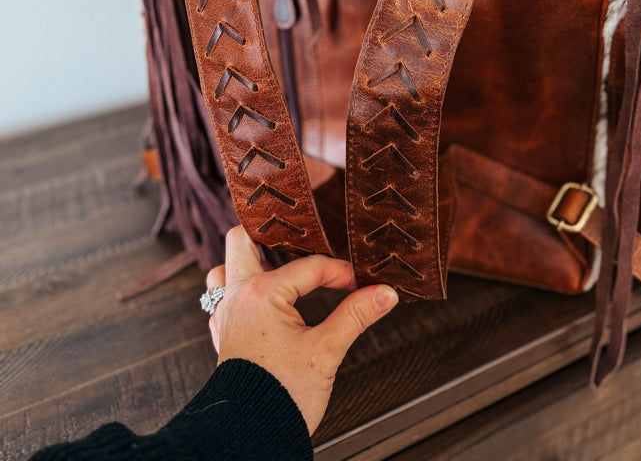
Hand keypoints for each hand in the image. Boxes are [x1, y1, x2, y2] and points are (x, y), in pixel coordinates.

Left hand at [205, 226, 398, 434]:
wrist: (250, 436)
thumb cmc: (283, 396)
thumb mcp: (326, 350)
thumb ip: (355, 315)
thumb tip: (385, 293)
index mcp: (262, 293)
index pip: (308, 266)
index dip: (339, 272)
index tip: (359, 283)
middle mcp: (238, 297)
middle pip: (241, 241)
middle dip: (269, 236)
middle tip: (298, 239)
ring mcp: (227, 316)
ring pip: (223, 270)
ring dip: (246, 263)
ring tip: (277, 264)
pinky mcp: (224, 336)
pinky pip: (223, 300)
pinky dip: (240, 293)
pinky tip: (262, 302)